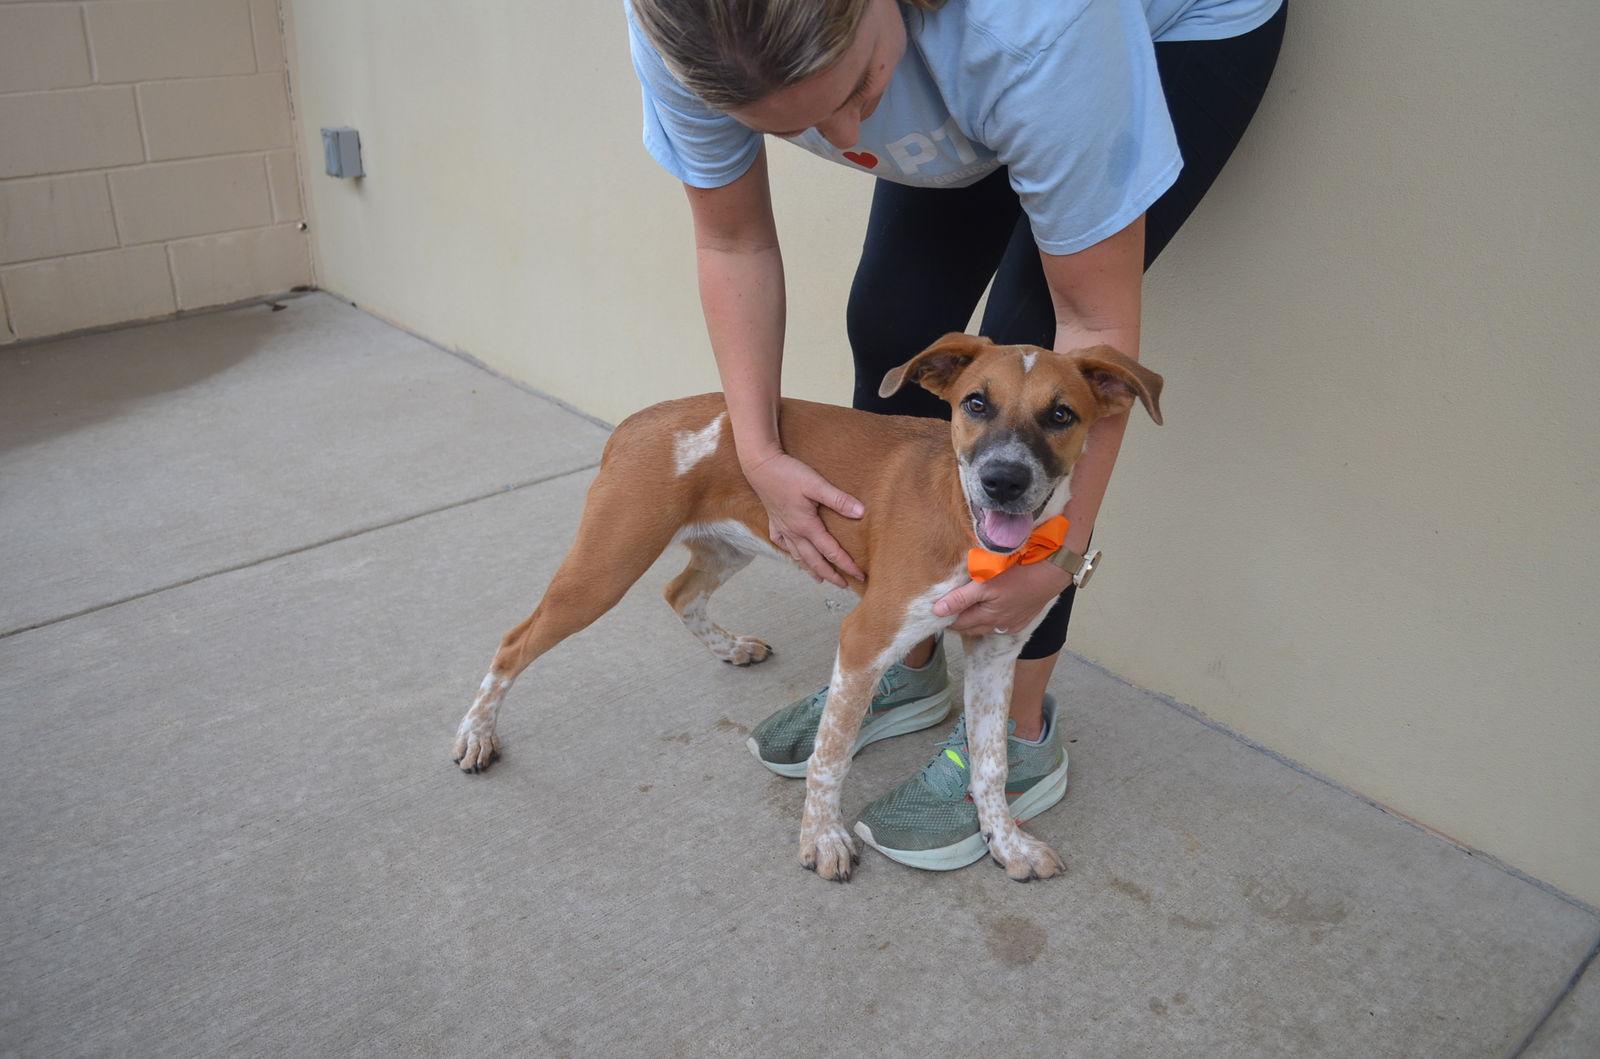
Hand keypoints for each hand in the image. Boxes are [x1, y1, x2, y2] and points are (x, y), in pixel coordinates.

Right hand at [742, 451, 865, 587]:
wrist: (760, 466)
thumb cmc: (789, 473)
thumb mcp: (817, 484)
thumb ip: (839, 500)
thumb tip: (861, 513)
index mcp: (806, 527)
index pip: (831, 552)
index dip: (847, 565)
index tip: (860, 576)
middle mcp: (794, 532)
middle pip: (814, 561)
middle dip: (830, 575)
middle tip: (844, 586)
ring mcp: (782, 528)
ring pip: (798, 555)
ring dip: (810, 568)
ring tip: (819, 579)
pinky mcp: (774, 521)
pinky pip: (782, 543)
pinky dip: (790, 552)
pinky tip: (793, 554)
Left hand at [933, 561, 1071, 635]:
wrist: (1051, 573)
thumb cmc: (1017, 574)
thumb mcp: (984, 583)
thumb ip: (961, 598)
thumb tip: (937, 611)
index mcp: (987, 617)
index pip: (959, 624)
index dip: (946, 620)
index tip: (936, 614)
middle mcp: (999, 625)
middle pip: (972, 629)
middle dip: (959, 623)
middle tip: (947, 613)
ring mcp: (1013, 624)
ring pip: (987, 627)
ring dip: (975, 622)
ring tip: (965, 611)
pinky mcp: (1023, 619)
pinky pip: (1001, 625)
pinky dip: (991, 620)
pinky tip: (990, 612)